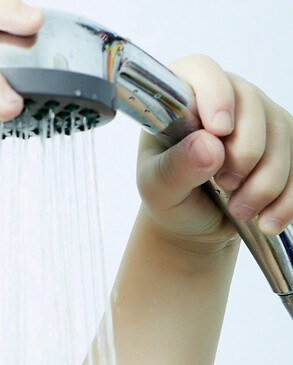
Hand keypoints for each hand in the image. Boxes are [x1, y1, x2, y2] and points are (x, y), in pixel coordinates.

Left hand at [136, 55, 292, 253]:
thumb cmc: (169, 194)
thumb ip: (175, 168)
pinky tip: (268, 220)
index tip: (219, 130)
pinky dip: (287, 197)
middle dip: (243, 152)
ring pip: (282, 134)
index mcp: (183, 98)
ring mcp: (259, 117)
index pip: (201, 70)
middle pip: (251, 104)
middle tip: (223, 184)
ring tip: (239, 210)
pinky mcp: (285, 142)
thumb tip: (207, 146)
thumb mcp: (158, 188)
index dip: (214, 94)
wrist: (193, 220)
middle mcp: (226, 98)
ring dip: (265, 181)